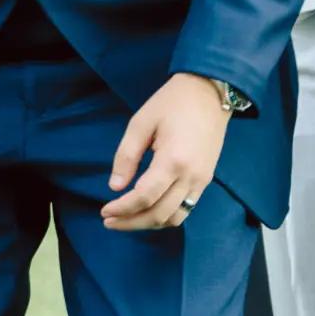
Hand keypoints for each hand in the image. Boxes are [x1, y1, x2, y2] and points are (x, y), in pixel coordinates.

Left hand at [102, 74, 230, 232]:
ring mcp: (202, 180)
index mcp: (173, 160)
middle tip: (109, 221)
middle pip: (159, 214)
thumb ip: (126, 156)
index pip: (144, 197)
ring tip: (126, 219)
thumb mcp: (141, 123)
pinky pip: (186, 208)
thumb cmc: (172, 103)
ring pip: (175, 218)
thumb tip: (115, 187)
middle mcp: (191, 176)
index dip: (122, 209)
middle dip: (132, 222)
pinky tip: (147, 210)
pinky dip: (165, 216)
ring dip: (149, 223)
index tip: (104, 211)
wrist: (210, 92)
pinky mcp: (206, 179)